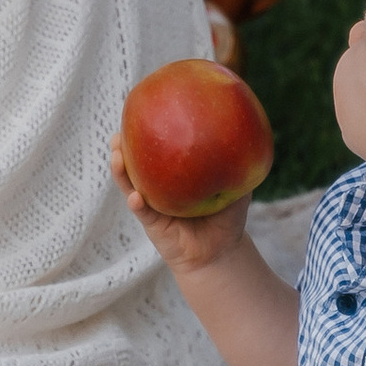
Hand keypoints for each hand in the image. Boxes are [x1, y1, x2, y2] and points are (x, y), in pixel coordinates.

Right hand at [109, 136, 257, 274]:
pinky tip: (136, 196)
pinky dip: (137, 203)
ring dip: (120, 171)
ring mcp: (152, 204)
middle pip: (134, 162)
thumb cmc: (228, 217)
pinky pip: (142, 212)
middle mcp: (158, 186)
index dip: (143, 132)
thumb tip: (248, 135)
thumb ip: (239, 166)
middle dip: (121, 147)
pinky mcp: (153, 224)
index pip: (155, 148)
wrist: (221, 252)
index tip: (136, 113)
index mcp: (172, 173)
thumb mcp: (237, 187)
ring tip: (116, 156)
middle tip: (117, 134)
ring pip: (130, 185)